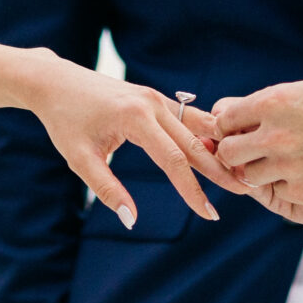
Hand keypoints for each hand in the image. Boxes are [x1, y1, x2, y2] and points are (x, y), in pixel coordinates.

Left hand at [20, 52, 248, 225]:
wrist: (57, 82)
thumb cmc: (65, 121)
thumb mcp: (79, 159)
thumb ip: (106, 190)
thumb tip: (131, 220)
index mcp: (135, 118)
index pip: (174, 160)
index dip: (193, 190)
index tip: (209, 214)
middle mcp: (153, 103)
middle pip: (196, 142)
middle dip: (220, 169)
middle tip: (245, 192)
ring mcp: (158, 98)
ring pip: (198, 127)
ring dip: (219, 149)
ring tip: (241, 171)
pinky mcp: (157, 97)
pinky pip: (189, 118)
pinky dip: (207, 134)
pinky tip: (223, 150)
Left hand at [211, 79, 302, 212]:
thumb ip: (266, 104)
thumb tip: (226, 110)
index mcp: (273, 104)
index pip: (225, 119)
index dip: (229, 126)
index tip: (240, 130)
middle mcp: (274, 135)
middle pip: (227, 152)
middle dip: (235, 152)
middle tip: (252, 152)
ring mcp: (288, 166)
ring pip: (249, 176)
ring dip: (261, 170)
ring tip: (286, 162)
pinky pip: (279, 191)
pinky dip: (289, 185)